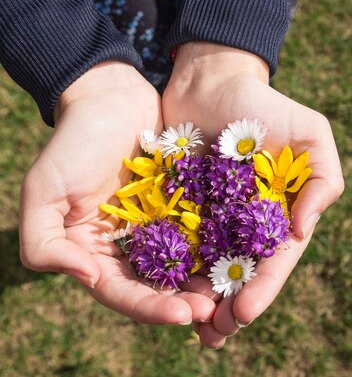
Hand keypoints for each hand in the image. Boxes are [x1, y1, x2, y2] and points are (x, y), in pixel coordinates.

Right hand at [19, 62, 215, 323]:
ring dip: (209, 281)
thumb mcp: (44, 191)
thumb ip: (45, 243)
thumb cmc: (74, 143)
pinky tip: (244, 253)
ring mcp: (163, 227)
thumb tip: (86, 277)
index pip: (123, 293)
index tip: (183, 315)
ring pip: (188, 264)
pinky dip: (222, 245)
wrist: (111, 97)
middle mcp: (133, 247)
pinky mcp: (188, 205)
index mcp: (97, 253)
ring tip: (235, 290)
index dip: (151, 308)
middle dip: (187, 301)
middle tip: (216, 310)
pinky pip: (207, 230)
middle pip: (161, 287)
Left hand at [162, 42, 343, 347]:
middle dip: (231, 306)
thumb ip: (323, 179)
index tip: (245, 310)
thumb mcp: (310, 133)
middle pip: (243, 273)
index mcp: (281, 212)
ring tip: (194, 331)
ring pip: (210, 269)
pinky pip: (176, 246)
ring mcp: (214, 219)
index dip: (264, 286)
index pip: (276, 258)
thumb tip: (302, 230)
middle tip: (216, 334)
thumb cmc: (265, 106)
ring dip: (202, 301)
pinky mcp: (181, 210)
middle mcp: (249, 223)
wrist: (212, 81)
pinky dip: (173, 273)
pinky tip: (162, 295)